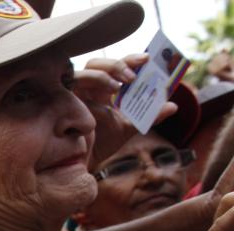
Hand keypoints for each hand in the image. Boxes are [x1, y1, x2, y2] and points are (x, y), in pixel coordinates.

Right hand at [76, 54, 176, 169]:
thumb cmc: (102, 143)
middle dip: (118, 64)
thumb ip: (150, 116)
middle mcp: (87, 87)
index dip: (130, 60)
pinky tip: (107, 91)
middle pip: (98, 63)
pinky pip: (74, 82)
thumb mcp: (130, 127)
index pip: (115, 67)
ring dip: (106, 73)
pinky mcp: (64, 100)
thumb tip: (174, 106)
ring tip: (122, 84)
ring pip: (86, 69)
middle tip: (136, 72)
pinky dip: (91, 81)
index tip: (147, 59)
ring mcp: (74, 93)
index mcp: (102, 89)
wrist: (84, 162)